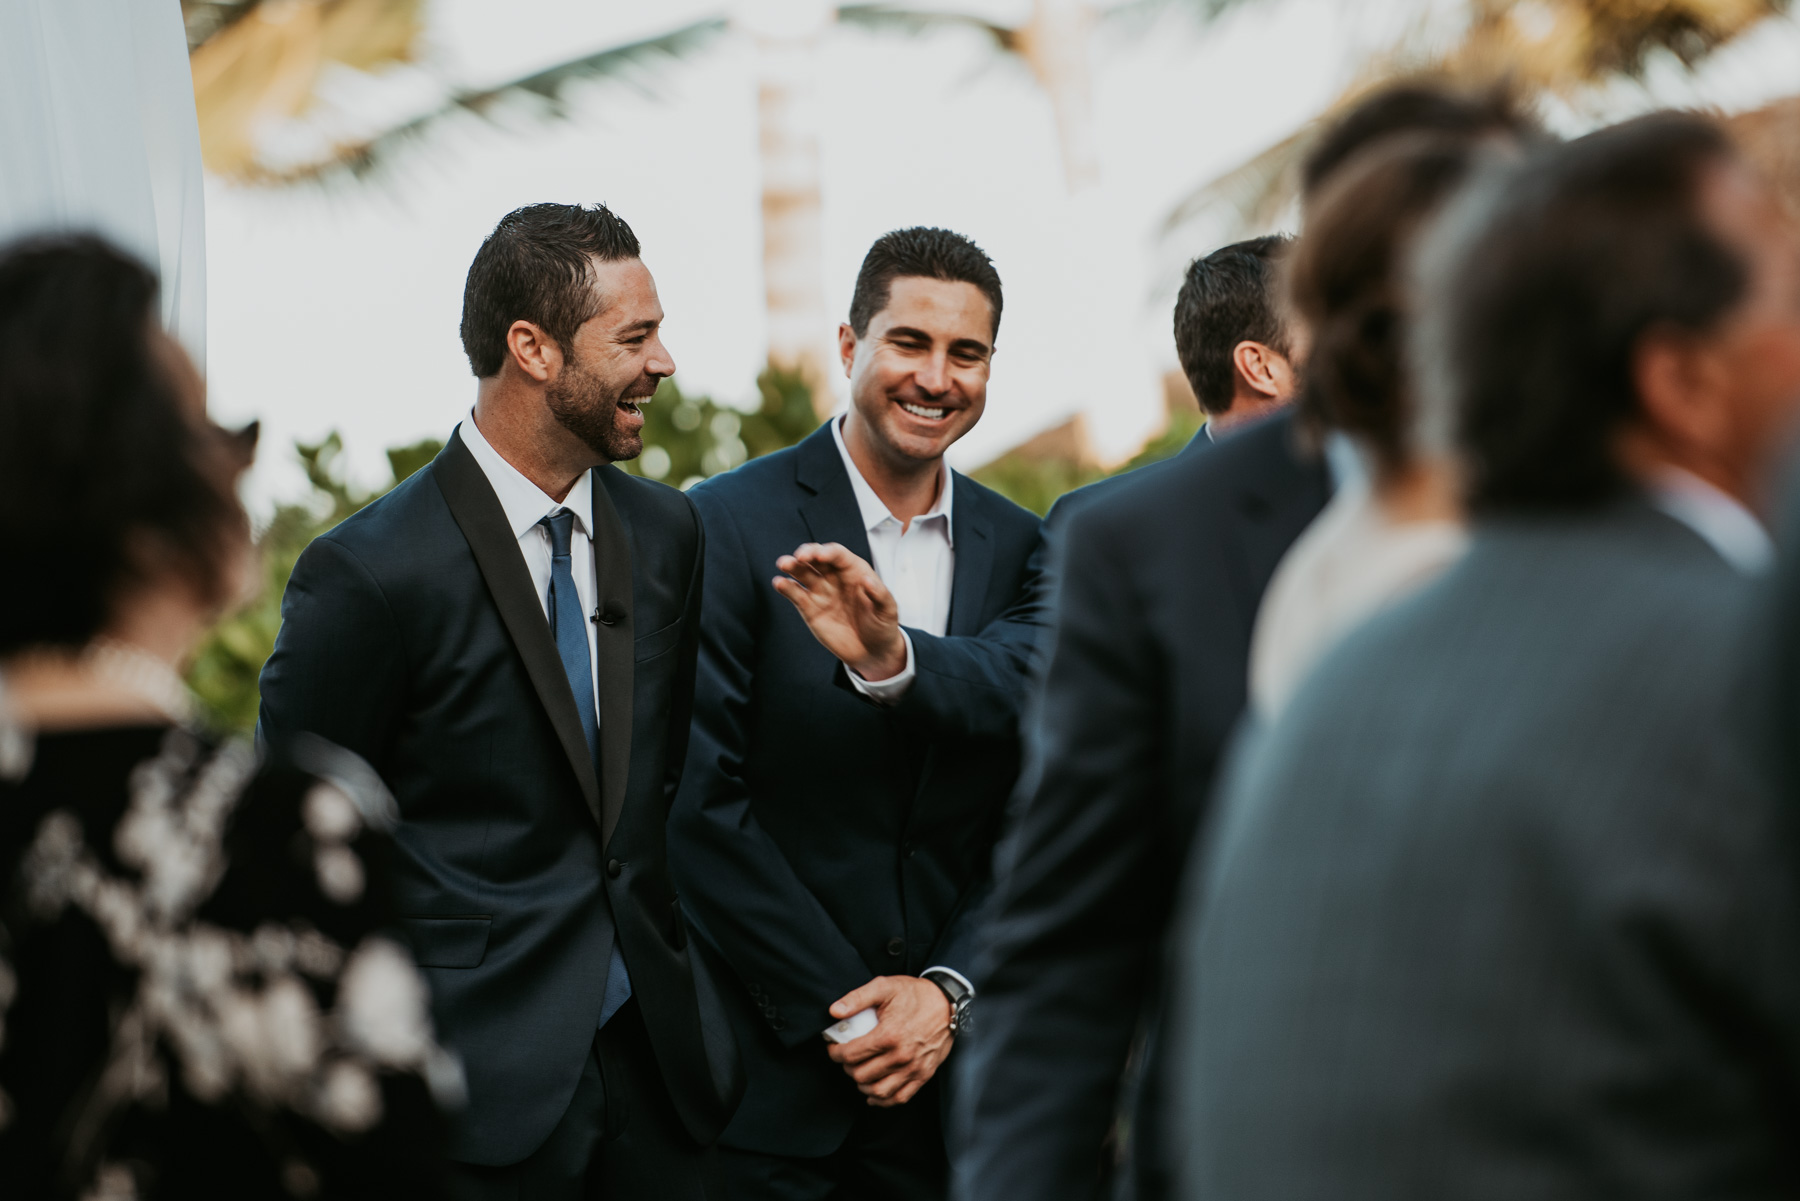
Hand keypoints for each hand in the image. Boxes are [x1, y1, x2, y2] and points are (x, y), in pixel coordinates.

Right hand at [772, 543, 907, 681]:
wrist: (871, 652)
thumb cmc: (882, 626)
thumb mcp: (888, 611)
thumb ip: (880, 595)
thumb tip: (867, 580)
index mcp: (854, 571)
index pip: (838, 555)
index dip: (828, 552)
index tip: (820, 555)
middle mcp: (834, 577)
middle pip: (817, 558)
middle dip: (807, 553)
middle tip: (798, 557)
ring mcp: (820, 592)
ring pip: (803, 572)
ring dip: (792, 565)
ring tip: (783, 563)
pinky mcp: (809, 608)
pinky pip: (795, 594)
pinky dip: (786, 587)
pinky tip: (779, 583)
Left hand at [825, 976, 953, 1106]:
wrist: (947, 1003)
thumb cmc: (915, 994)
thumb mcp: (884, 987)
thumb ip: (857, 998)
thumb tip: (834, 1011)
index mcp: (888, 1035)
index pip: (851, 1054)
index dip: (835, 1053)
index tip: (834, 1048)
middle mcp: (901, 1056)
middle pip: (861, 1075)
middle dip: (847, 1068)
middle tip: (846, 1058)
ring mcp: (913, 1068)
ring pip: (878, 1091)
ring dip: (863, 1085)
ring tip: (859, 1073)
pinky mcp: (923, 1075)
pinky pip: (900, 1097)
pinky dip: (883, 1100)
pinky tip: (874, 1094)